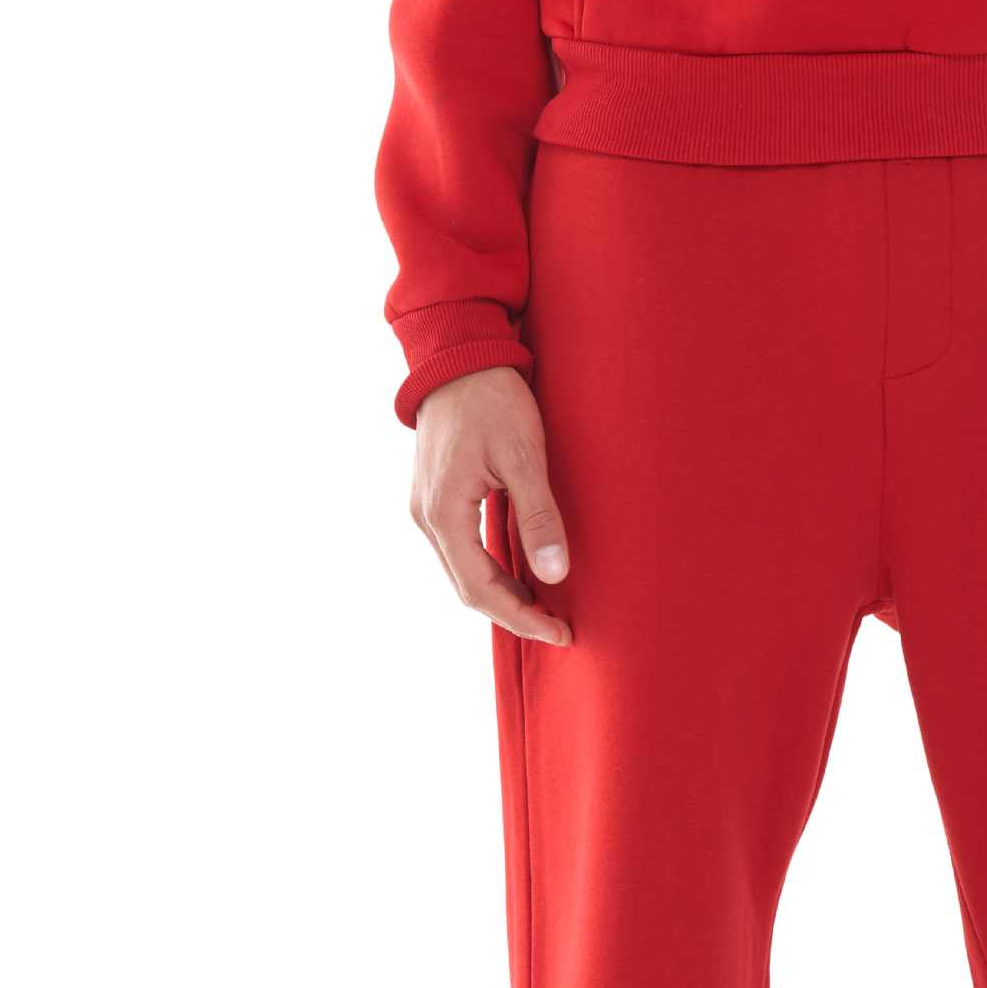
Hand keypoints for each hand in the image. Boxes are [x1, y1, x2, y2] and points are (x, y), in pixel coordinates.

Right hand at [410, 367, 574, 644]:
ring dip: (500, 593)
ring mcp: (425, 506)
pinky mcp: (434, 495)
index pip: (480, 589)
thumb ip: (538, 516)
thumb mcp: (524, 455)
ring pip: (461, 570)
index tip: (560, 633)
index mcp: (443, 512)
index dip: (522, 617)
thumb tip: (554, 575)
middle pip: (466, 588)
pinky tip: (519, 569)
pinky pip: (460, 547)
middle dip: (512, 612)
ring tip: (544, 605)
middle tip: (558, 626)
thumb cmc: (492, 398)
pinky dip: (488, 567)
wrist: (458, 354)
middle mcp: (426, 517)